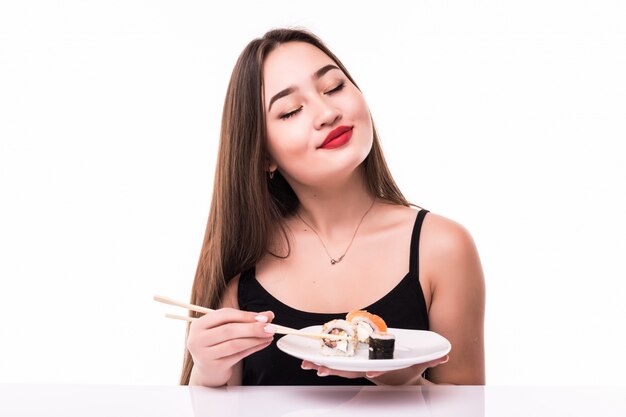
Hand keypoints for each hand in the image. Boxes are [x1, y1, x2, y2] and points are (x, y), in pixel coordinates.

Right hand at [187, 307, 274, 386]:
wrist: (207, 371)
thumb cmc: (217, 345)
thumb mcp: (225, 329)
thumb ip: (244, 320)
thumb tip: (268, 315)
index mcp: (199, 325)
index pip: (225, 315)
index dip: (246, 315)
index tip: (264, 316)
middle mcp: (198, 339)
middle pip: (229, 330)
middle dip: (253, 327)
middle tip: (270, 327)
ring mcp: (204, 354)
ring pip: (235, 344)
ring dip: (255, 339)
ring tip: (269, 336)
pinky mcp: (215, 367)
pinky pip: (238, 356)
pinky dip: (253, 348)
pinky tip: (263, 344)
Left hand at [300, 354, 448, 384]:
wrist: (400, 379)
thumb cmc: (407, 370)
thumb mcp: (419, 365)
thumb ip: (431, 360)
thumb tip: (445, 355)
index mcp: (381, 368)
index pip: (372, 369)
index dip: (364, 369)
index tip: (357, 370)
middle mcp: (367, 369)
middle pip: (349, 370)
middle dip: (333, 369)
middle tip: (316, 367)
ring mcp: (358, 367)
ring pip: (338, 368)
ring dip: (322, 366)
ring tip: (305, 364)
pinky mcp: (352, 363)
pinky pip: (335, 363)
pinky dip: (321, 362)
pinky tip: (307, 361)